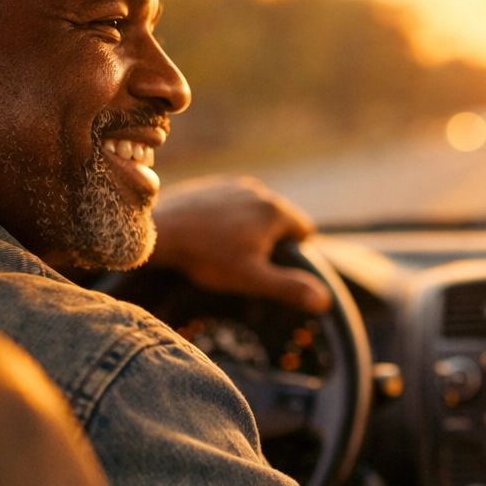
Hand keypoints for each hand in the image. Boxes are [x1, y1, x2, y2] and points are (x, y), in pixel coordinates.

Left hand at [146, 175, 332, 313]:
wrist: (159, 231)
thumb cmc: (206, 257)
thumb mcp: (252, 278)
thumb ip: (290, 287)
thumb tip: (326, 301)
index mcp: (275, 210)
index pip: (304, 231)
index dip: (293, 253)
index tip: (269, 266)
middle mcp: (259, 189)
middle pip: (280, 219)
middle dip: (270, 240)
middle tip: (245, 262)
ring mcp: (233, 184)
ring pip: (255, 210)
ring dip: (250, 228)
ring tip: (224, 250)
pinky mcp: (212, 184)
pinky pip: (233, 203)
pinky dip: (229, 218)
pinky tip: (209, 235)